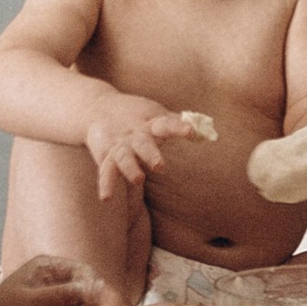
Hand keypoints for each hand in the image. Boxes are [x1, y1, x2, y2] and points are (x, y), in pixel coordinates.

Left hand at [0, 257, 101, 305]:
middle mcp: (57, 282)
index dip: (91, 287)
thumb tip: (94, 287)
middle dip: (89, 305)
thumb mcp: (32, 302)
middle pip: (88, 290)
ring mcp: (60, 302)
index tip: (91, 304)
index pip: (82, 271)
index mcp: (48, 267)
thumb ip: (62, 293)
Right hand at [86, 92, 207, 202]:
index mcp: (150, 123)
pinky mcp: (105, 156)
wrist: (98, 107)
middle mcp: (134, 134)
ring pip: (123, 157)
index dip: (179, 127)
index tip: (192, 132)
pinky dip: (106, 185)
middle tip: (160, 167)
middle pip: (143, 143)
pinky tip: (107, 199)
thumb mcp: (157, 115)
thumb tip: (208, 132)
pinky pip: (106, 172)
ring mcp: (119, 146)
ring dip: (130, 168)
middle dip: (150, 154)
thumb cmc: (137, 114)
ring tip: (139, 180)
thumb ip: (179, 123)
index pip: (166, 124)